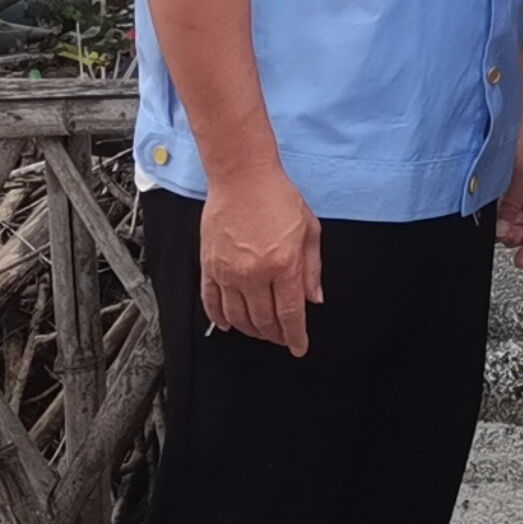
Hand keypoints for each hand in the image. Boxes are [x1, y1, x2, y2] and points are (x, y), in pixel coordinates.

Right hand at [200, 160, 323, 354]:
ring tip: (260, 331)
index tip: (299, 346)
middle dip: (275, 335)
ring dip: (250, 330)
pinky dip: (220, 318)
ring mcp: (228, 272)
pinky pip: (211, 302)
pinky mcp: (209, 266)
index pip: (290, 314)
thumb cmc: (276, 196)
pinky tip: (228, 324)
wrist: (241, 176)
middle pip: (264, 321)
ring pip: (238, 317)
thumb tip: (313, 298)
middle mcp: (254, 273)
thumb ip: (312, 268)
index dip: (295, 336)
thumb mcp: (309, 229)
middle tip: (281, 337)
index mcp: (283, 265)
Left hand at [501, 101, 522, 269]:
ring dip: (504, 223)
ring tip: (495, 224)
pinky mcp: (502, 179)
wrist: (506, 111)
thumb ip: (514, 203)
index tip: (522, 260)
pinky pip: (500, 203)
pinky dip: (495, 211)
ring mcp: (517, 184)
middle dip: (516, 234)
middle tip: (502, 237)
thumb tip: (504, 229)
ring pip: (512, 215)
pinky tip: (488, 212)